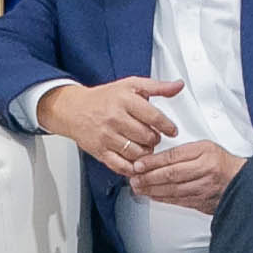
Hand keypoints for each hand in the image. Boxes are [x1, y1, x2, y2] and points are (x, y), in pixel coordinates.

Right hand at [42, 76, 182, 167]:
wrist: (74, 109)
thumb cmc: (104, 98)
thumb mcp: (131, 85)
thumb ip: (157, 87)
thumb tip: (178, 85)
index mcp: (124, 100)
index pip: (154, 117)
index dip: (167, 126)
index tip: (172, 131)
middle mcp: (115, 118)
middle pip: (147, 137)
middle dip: (155, 139)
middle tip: (153, 137)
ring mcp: (106, 136)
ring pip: (137, 153)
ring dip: (145, 153)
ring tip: (144, 147)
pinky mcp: (100, 151)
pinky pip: (121, 166)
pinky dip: (132, 167)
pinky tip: (134, 161)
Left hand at [125, 138, 239, 214]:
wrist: (240, 181)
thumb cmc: (221, 163)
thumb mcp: (204, 148)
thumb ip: (183, 152)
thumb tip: (156, 159)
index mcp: (205, 153)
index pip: (174, 157)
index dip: (153, 162)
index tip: (139, 164)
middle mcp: (205, 171)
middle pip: (171, 175)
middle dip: (148, 177)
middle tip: (134, 178)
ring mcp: (204, 188)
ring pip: (173, 190)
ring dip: (152, 190)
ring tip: (138, 187)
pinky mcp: (202, 202)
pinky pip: (178, 201)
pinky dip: (162, 199)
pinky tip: (152, 196)